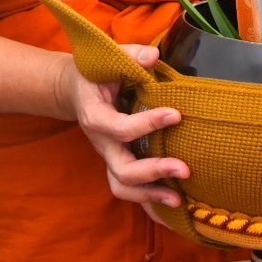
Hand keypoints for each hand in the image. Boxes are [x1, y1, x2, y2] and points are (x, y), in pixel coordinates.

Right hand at [60, 44, 189, 216]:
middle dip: (154, 171)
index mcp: (96, 117)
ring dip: (151, 195)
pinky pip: (130, 189)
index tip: (176, 114)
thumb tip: (154, 57)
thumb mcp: (109, 59)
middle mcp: (101, 144)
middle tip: (184, 169)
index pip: (120, 129)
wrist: (76, 90)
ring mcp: (109, 157)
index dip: (148, 124)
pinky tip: (173, 205)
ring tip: (179, 198)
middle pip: (123, 169)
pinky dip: (149, 200)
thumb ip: (131, 56)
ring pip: (123, 187)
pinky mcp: (118, 164)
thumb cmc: (97, 73)